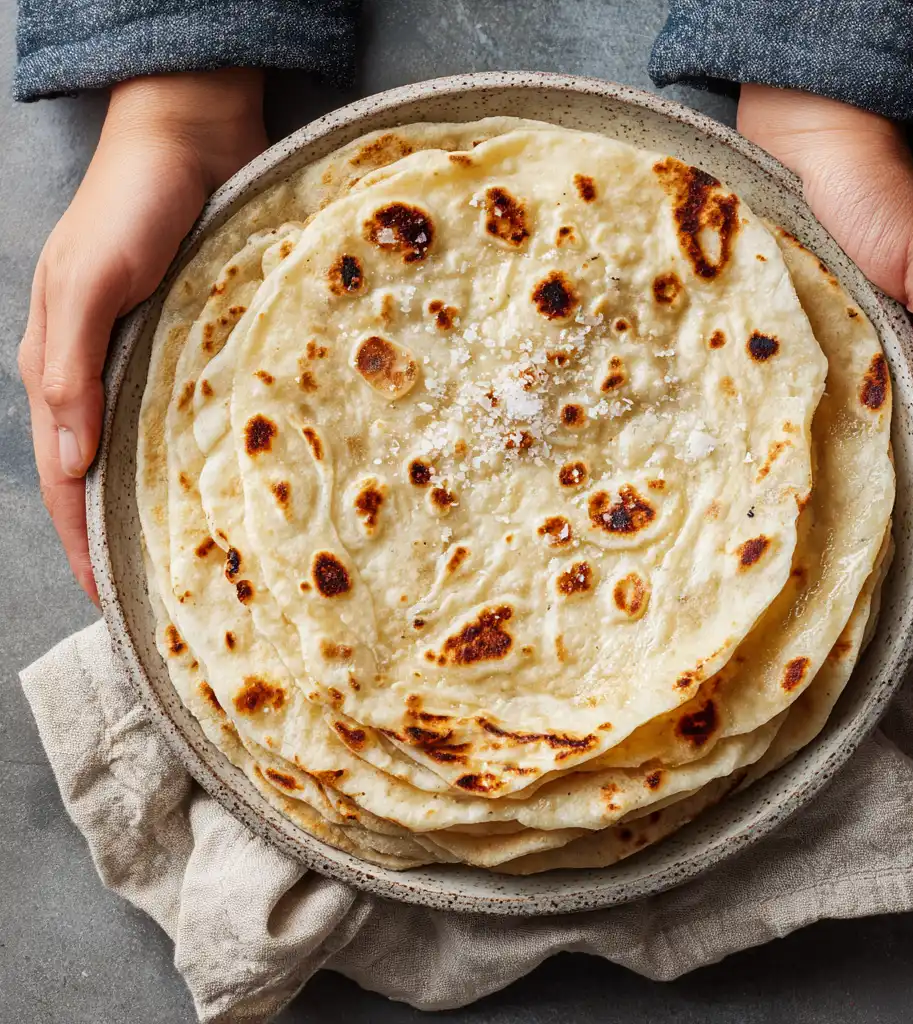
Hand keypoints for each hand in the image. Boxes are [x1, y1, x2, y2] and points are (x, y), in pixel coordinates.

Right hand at [18, 70, 266, 602]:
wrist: (193, 140)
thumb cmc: (136, 204)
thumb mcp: (90, 282)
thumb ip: (72, 368)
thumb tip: (68, 462)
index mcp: (60, 364)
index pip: (64, 477)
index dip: (81, 540)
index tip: (108, 598)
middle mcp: (101, 372)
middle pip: (100, 475)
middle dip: (117, 536)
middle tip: (154, 594)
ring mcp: (146, 361)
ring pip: (142, 452)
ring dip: (156, 504)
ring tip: (188, 557)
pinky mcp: (190, 346)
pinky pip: (183, 417)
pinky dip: (191, 459)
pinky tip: (219, 487)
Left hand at [737, 85, 912, 580]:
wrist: (809, 149)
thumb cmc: (879, 201)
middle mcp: (883, 378)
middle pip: (892, 472)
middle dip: (884, 531)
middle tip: (855, 594)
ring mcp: (836, 370)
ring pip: (843, 453)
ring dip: (836, 504)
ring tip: (811, 563)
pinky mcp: (790, 355)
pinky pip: (794, 418)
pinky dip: (791, 458)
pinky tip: (765, 493)